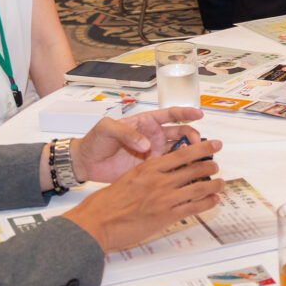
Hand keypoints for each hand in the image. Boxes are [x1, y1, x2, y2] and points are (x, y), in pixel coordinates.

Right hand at [61, 140, 225, 253]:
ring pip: (198, 187)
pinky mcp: (166, 216)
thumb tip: (162, 172)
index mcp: (148, 168)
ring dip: (213, 184)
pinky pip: (193, 207)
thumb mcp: (128, 178)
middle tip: (216, 164)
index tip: (213, 144)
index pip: (182, 154)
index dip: (201, 148)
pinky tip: (214, 200)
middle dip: (210, 165)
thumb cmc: (107, 202)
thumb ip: (146, 173)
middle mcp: (159, 180)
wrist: (97, 223)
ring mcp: (164, 199)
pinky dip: (207, 203)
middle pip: (194, 169)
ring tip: (221, 182)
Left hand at [70, 107, 204, 183]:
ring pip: (179, 150)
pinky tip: (187, 172)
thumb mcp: (107, 129)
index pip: (170, 115)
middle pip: (180, 133)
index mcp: (145, 122)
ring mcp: (153, 152)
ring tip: (198, 159)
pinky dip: (180, 168)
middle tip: (199, 144)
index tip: (199, 115)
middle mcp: (153, 136)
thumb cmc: (95, 140)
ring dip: (190, 153)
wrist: (86, 162)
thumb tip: (145, 144)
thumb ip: (127, 133)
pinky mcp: (151, 168)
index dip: (186, 113)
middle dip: (192, 136)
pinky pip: (169, 167)